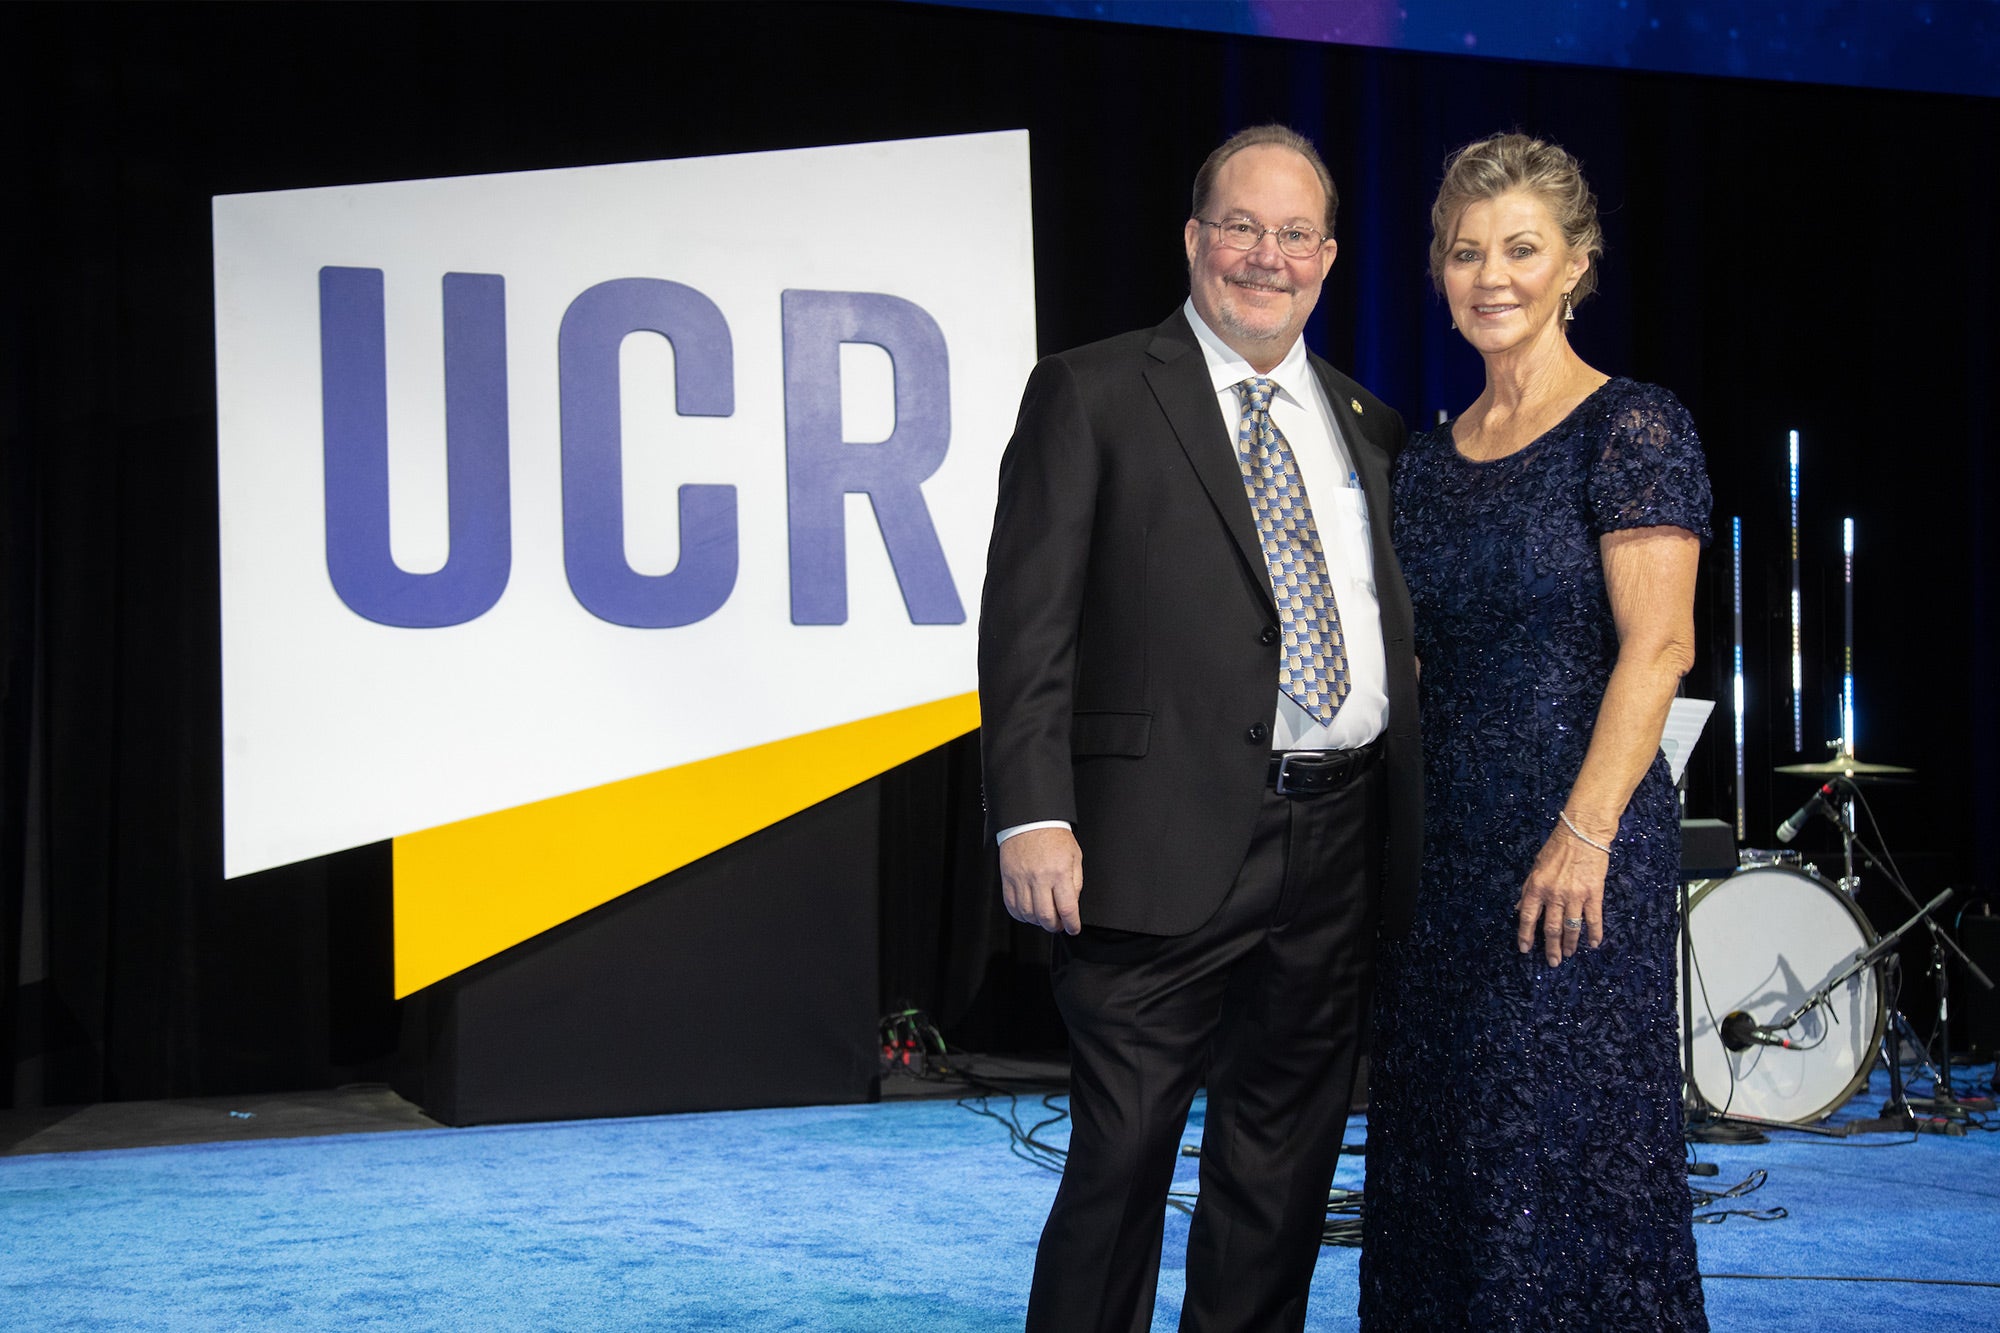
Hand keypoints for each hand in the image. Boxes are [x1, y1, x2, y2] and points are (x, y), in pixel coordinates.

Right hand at [999, 826, 1082, 934]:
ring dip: (1037, 921)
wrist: (1030, 820)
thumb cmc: (1054, 836)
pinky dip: (1020, 915)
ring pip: (1028, 914)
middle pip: (1046, 916)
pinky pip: (1011, 905)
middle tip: (1058, 924)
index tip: (1073, 928)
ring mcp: (1021, 879)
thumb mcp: (1075, 857)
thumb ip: (1075, 883)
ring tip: (1044, 917)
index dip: (1072, 925)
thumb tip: (1071, 905)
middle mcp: (1039, 878)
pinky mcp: (1008, 878)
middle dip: (1054, 926)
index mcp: (1059, 872)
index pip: (1067, 909)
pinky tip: (1028, 912)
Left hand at [1515, 818, 1608, 965]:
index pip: (1527, 917)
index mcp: (1536, 887)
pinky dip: (1594, 934)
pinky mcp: (1594, 894)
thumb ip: (1527, 890)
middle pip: (1550, 928)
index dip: (1525, 935)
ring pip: (1571, 928)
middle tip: (1553, 962)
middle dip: (1550, 947)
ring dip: (1570, 944)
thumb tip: (1518, 908)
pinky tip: (1593, 944)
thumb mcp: (1535, 867)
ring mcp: (1575, 896)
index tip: (1525, 949)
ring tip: (1569, 954)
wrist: (1582, 833)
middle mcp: (1554, 894)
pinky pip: (1594, 919)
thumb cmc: (1557, 848)